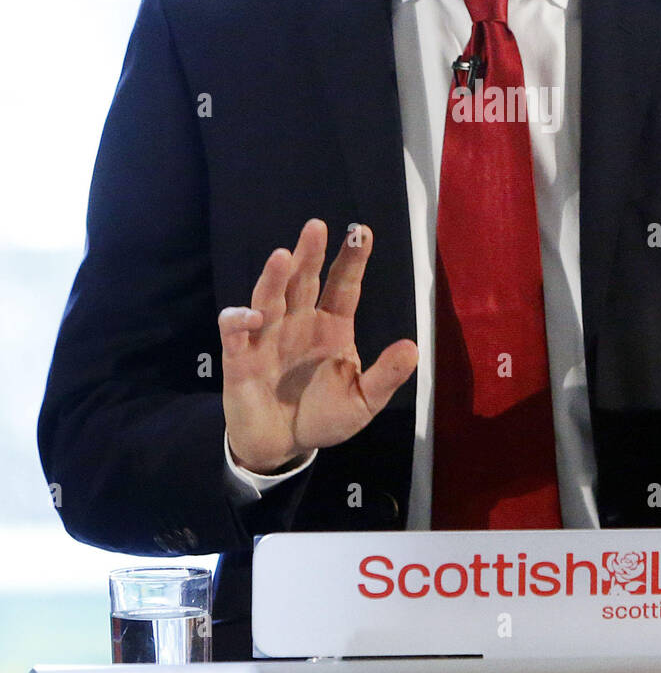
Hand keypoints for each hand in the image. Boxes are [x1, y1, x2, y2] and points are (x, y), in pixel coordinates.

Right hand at [219, 220, 417, 473]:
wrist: (283, 446)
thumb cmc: (324, 416)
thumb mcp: (363, 402)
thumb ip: (385, 376)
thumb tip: (413, 347)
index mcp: (332, 325)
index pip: (343, 285)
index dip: (352, 259)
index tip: (362, 232)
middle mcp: (300, 321)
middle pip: (304, 280)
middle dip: (310, 254)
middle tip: (317, 226)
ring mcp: (268, 335)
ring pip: (270, 297)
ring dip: (275, 277)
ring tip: (283, 256)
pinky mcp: (240, 357)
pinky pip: (236, 332)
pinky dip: (239, 320)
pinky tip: (253, 316)